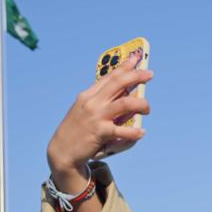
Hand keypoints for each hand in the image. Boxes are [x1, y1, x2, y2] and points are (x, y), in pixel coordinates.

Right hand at [46, 64, 153, 181]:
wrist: (62, 152)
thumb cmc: (78, 131)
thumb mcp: (86, 111)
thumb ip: (102, 102)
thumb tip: (126, 95)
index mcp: (88, 96)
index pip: (109, 77)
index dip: (124, 67)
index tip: (136, 58)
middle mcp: (92, 103)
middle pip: (119, 83)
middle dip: (136, 76)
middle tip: (150, 75)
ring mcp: (96, 117)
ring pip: (126, 103)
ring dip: (142, 104)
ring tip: (147, 110)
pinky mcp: (100, 133)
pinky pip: (124, 130)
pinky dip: (135, 132)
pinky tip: (141, 132)